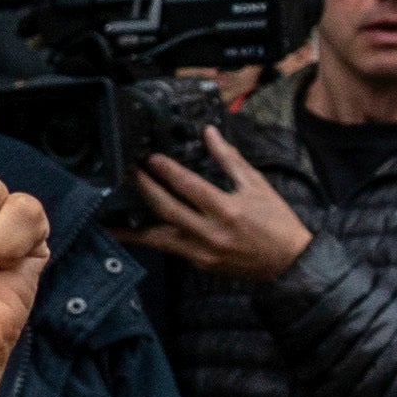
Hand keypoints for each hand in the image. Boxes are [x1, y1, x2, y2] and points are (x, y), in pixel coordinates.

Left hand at [126, 141, 311, 285]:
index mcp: (228, 209)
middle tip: (127, 172)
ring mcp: (202, 252)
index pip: (189, 186)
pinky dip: (149, 239)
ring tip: (107, 215)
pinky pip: (168, 249)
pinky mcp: (199, 264)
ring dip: (131, 226)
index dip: (166, 170)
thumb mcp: (256, 185)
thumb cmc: (276, 221)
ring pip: (158, 238)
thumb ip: (229, 159)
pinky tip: (132, 231)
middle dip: (143, 189)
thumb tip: (210, 132)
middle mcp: (211, 233)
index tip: (150, 158)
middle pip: (166, 209)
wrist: (289, 263)